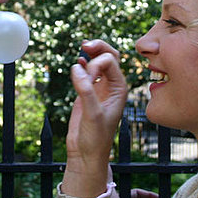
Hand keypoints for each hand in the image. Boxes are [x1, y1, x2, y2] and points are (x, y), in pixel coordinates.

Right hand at [61, 40, 127, 197]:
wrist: (87, 154)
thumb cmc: (96, 138)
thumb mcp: (92, 115)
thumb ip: (86, 91)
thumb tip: (77, 67)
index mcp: (120, 89)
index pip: (110, 62)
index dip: (96, 64)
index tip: (86, 78)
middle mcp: (112, 86)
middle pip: (110, 56)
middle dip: (99, 47)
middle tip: (85, 44)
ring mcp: (100, 88)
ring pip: (99, 61)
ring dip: (92, 53)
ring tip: (83, 47)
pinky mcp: (88, 93)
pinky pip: (88, 72)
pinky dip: (84, 64)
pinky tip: (78, 63)